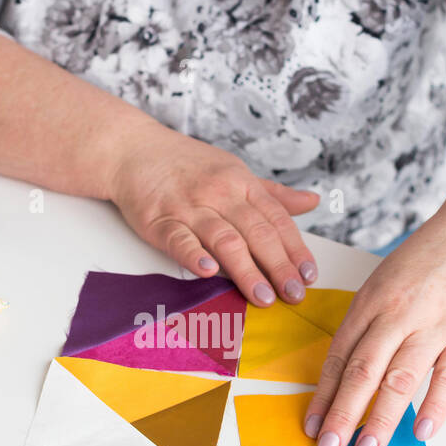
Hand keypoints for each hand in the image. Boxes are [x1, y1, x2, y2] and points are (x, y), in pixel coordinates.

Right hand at [108, 124, 320, 304]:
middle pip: (256, 232)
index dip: (295, 248)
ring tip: (263, 297)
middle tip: (294, 294)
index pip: (276, 219)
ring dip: (246, 270)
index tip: (309, 275)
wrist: (133, 149)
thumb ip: (272, 193)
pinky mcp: (159, 220)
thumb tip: (311, 202)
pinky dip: (193, 255)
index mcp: (241, 183)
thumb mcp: (234, 171)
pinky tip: (208, 272)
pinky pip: (179, 239)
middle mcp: (219, 193)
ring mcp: (189, 207)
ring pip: (224, 239)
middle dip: (279, 266)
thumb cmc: (186, 164)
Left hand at [303, 219, 445, 445]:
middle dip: (342, 413)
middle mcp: (399, 312)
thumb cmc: (431, 261)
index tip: (311, 425)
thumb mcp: (387, 282)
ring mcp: (436, 323)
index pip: (339, 356)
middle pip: (363, 370)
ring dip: (381, 419)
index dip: (323, 394)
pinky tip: (421, 432)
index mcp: (371, 301)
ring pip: (401, 378)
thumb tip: (347, 378)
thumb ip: (369, 326)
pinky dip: (435, 406)